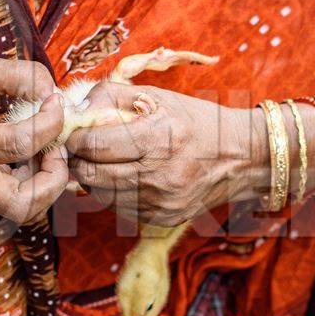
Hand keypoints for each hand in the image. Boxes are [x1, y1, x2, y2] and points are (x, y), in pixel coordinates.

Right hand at [0, 56, 67, 222]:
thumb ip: (20, 76)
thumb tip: (53, 92)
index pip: (21, 143)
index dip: (51, 121)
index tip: (55, 101)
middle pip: (23, 203)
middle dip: (54, 179)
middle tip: (57, 148)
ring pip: (21, 210)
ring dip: (46, 184)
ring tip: (47, 151)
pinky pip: (11, 201)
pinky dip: (32, 183)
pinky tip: (32, 155)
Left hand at [66, 82, 263, 225]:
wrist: (240, 157)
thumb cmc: (193, 120)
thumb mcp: (157, 96)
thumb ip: (111, 97)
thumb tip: (74, 111)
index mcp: (159, 137)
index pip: (95, 145)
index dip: (75, 138)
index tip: (74, 132)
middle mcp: (160, 175)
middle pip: (92, 174)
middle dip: (78, 160)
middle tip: (78, 149)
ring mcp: (161, 202)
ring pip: (100, 195)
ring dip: (92, 177)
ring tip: (101, 160)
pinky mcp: (162, 219)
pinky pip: (119, 208)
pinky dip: (113, 192)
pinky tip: (124, 176)